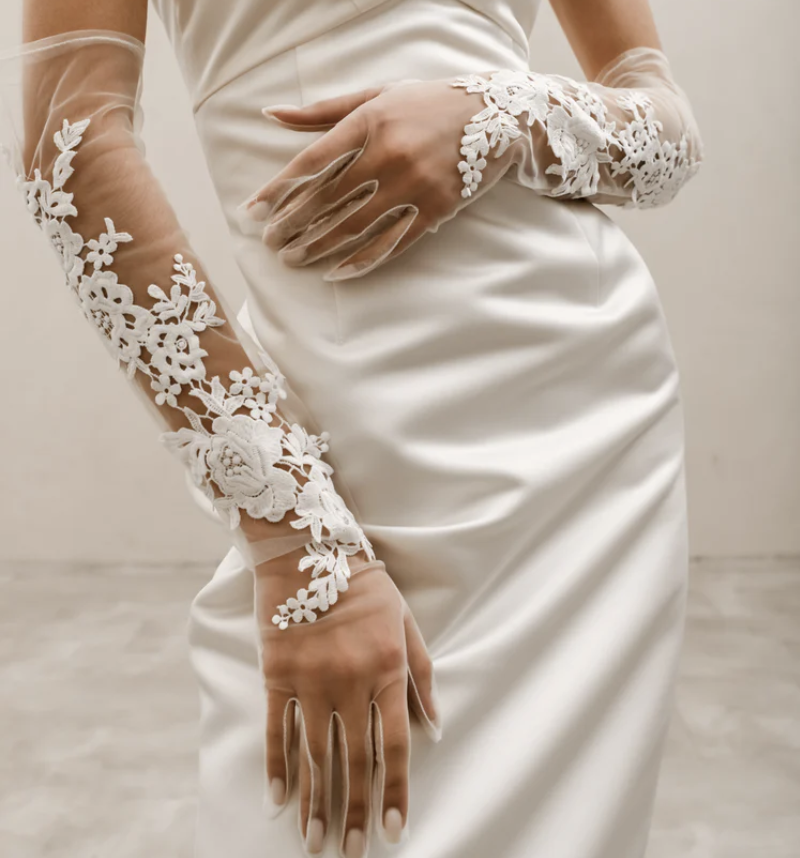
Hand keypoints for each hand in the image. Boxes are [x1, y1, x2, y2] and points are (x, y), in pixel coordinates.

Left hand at [238, 74, 505, 280]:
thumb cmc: (427, 104)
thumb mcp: (376, 95)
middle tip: (270, 244)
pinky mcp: (435, 209)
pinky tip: (336, 273)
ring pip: (355, 226)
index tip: (254, 211)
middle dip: (294, 225)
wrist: (496, 116)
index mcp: (369, 122)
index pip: (312, 161)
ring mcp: (413, 184)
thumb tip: (270, 114)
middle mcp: (389, 154)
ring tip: (293, 260)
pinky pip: (392, 242)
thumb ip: (323, 110)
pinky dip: (362, 261)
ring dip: (319, 247)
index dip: (280, 189)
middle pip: (328, 200)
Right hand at [253, 543, 440, 857]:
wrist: (308, 550)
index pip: (393, 746)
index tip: (395, 830)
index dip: (396, 792)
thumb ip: (421, 676)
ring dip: (315, 802)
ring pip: (314, 754)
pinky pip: (276, 730)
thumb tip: (435, 728)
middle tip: (352, 851)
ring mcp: (309, 680)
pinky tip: (280, 801)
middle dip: (355, 811)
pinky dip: (277, 767)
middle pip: (353, 761)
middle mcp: (349, 682)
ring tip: (314, 842)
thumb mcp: (405, 623)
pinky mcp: (276, 675)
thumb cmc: (364, 586)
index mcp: (386, 670)